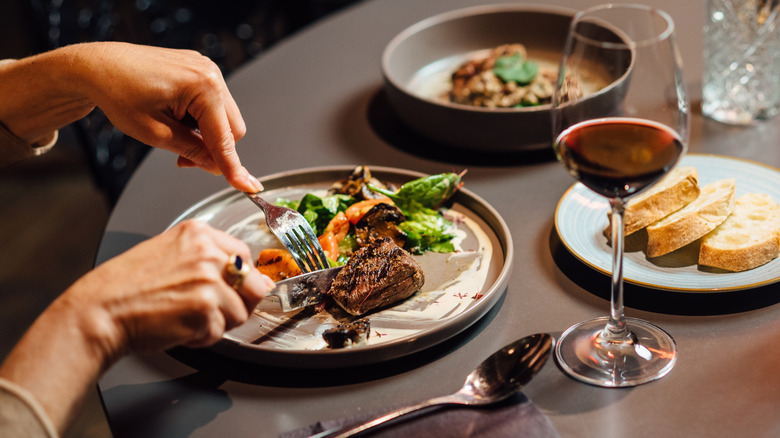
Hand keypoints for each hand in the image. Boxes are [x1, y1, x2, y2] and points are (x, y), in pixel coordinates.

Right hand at [0, 220, 272, 432]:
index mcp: (199, 234)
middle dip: (241, 302)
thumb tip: (241, 273)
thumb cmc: (125, 286)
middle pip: (255, 284)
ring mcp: (209, 281)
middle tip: (216, 310)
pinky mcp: (206, 309)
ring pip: (241, 313)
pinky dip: (203, 338)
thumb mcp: (168, 252)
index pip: (244, 255)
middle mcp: (208, 253)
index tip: (233, 289)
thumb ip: (205, 257)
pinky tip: (180, 328)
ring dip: (218, 323)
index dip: (242, 278)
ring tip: (189, 318)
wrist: (100, 311)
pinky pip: (220, 332)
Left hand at [73, 42, 262, 191]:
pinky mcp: (200, 71)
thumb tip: (215, 166)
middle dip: (214, 149)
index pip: (224, 137)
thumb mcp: (155, 133)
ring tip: (174, 135)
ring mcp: (206, 70)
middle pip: (232, 128)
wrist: (98, 67)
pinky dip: (200, 120)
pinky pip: (213, 105)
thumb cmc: (118, 92)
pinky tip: (177, 120)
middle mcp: (211, 74)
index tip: (247, 186)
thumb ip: (192, 150)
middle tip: (184, 159)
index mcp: (202, 86)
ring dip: (206, 135)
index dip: (232, 166)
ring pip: (223, 118)